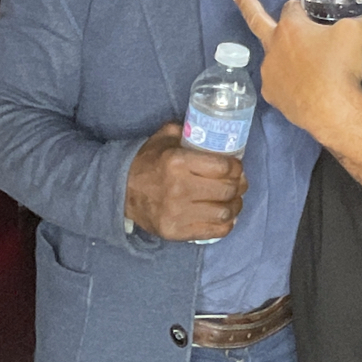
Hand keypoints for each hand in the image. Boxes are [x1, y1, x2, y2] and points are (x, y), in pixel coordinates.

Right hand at [124, 123, 247, 241]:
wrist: (121, 191)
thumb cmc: (147, 162)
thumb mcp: (164, 138)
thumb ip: (187, 131)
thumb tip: (213, 130)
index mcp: (177, 162)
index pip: (223, 167)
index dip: (236, 167)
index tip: (236, 167)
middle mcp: (179, 189)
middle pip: (227, 190)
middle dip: (239, 185)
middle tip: (239, 183)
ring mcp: (177, 213)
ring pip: (224, 212)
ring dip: (235, 205)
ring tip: (233, 200)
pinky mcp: (176, 232)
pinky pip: (215, 232)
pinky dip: (226, 224)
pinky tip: (225, 216)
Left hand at [232, 0, 361, 143]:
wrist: (331, 108)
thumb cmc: (339, 66)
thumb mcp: (356, 35)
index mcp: (291, 27)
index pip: (292, 8)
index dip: (301, 8)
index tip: (308, 12)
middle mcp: (274, 46)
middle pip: (258, 21)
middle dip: (247, 4)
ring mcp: (270, 72)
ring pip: (274, 57)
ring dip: (283, 56)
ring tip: (303, 66)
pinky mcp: (272, 94)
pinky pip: (278, 83)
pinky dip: (287, 82)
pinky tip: (301, 87)